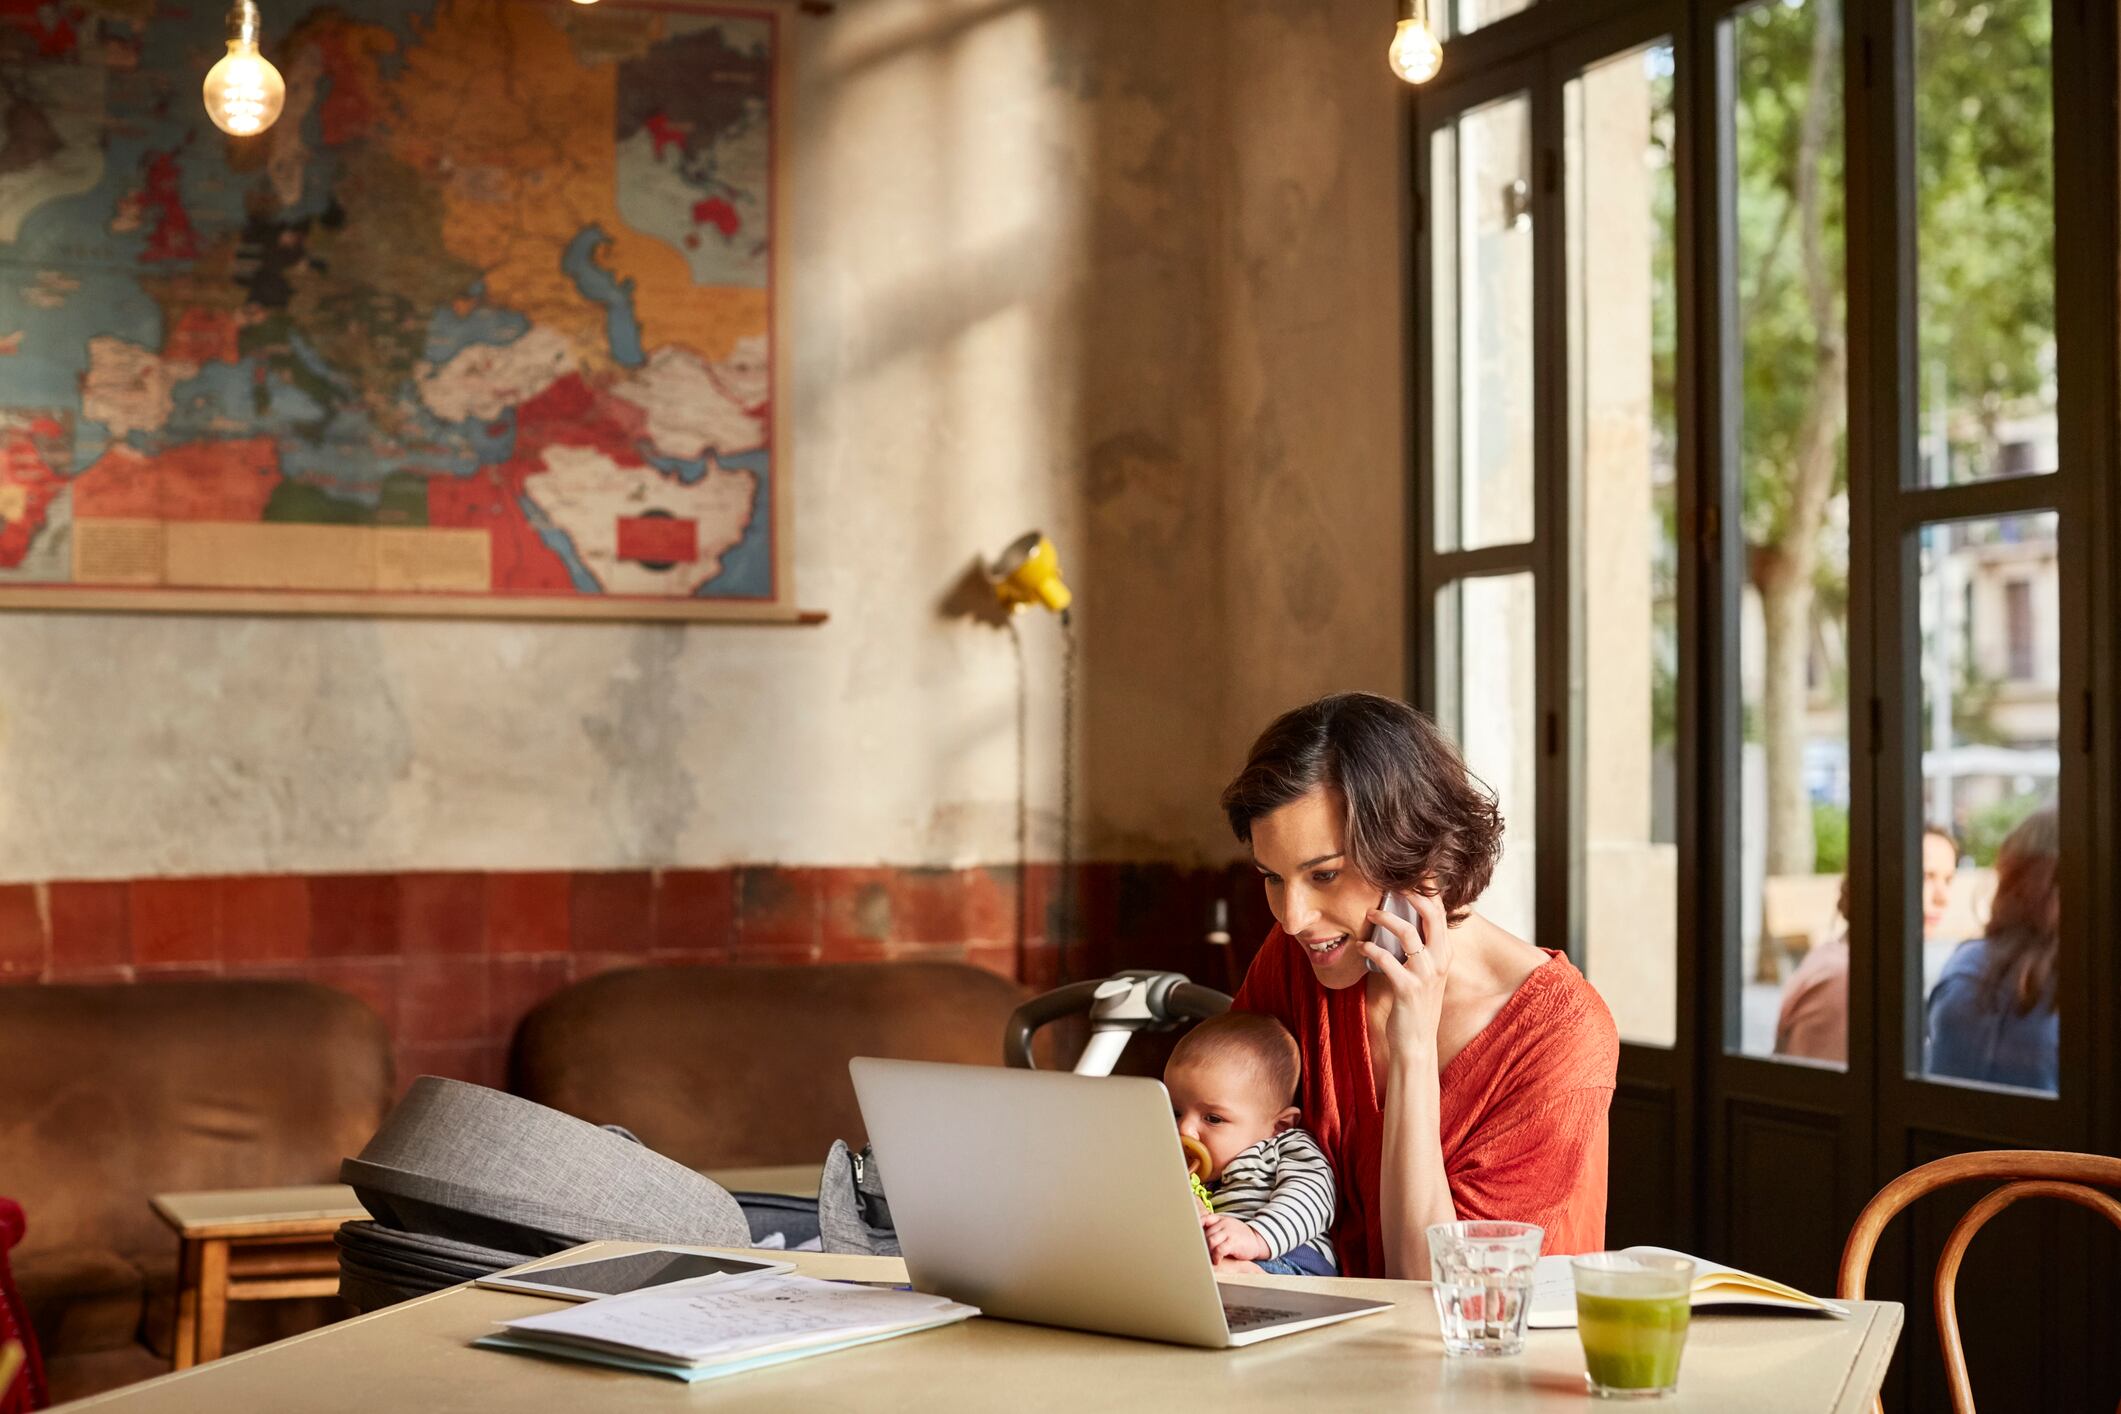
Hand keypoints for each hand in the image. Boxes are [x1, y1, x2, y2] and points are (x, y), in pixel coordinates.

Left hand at [1201, 1214, 1270, 1263]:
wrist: (1257, 1240)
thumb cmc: (1239, 1237)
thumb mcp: (1227, 1228)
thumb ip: (1215, 1230)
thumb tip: (1198, 1238)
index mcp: (1220, 1219)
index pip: (1204, 1219)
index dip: (1195, 1227)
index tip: (1190, 1236)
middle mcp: (1223, 1224)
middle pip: (1205, 1233)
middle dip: (1202, 1245)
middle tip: (1201, 1254)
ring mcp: (1229, 1232)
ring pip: (1210, 1240)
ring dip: (1207, 1251)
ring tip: (1209, 1258)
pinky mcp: (1234, 1242)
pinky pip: (1220, 1249)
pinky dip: (1216, 1256)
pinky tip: (1217, 1261)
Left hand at [1357, 890, 1454, 1067]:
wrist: (1416, 1043)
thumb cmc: (1416, 1005)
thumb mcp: (1425, 973)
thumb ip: (1419, 948)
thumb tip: (1400, 920)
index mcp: (1445, 953)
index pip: (1441, 913)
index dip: (1427, 890)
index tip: (1409, 874)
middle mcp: (1440, 961)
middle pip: (1432, 914)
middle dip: (1412, 894)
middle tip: (1390, 884)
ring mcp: (1425, 975)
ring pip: (1409, 933)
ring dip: (1385, 919)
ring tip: (1369, 914)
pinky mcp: (1408, 989)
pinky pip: (1387, 959)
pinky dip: (1370, 949)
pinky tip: (1360, 947)